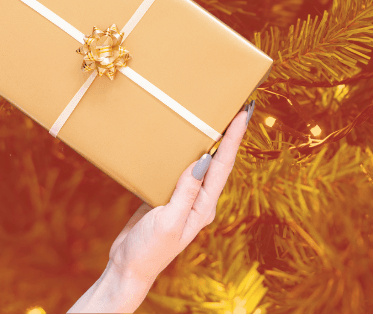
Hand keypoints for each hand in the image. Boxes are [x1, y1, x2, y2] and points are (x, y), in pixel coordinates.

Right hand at [69, 103, 255, 312]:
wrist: (128, 267)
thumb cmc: (149, 250)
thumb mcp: (168, 222)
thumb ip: (185, 193)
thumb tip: (202, 161)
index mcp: (205, 205)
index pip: (223, 165)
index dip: (234, 137)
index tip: (244, 113)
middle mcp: (200, 199)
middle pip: (219, 159)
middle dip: (229, 133)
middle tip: (238, 105)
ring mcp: (186, 196)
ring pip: (201, 161)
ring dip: (210, 138)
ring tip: (217, 114)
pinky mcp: (169, 195)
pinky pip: (181, 167)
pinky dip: (185, 149)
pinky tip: (184, 137)